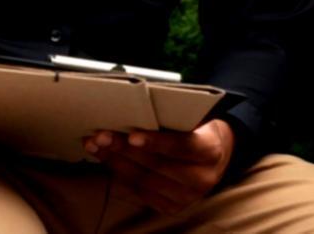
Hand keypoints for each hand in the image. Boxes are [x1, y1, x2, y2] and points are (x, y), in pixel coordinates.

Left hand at [85, 119, 234, 214]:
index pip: (182, 146)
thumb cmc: (199, 131)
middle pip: (157, 165)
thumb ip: (173, 118)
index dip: (156, 141)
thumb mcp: (196, 120)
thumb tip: (135, 106)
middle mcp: (200, 179)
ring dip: (116, 162)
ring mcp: (186, 197)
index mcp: (210, 151)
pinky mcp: (171, 207)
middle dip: (125, 150)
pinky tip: (109, 161)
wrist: (216, 158)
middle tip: (102, 136)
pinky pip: (141, 192)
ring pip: (145, 181)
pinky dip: (121, 175)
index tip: (132, 135)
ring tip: (97, 146)